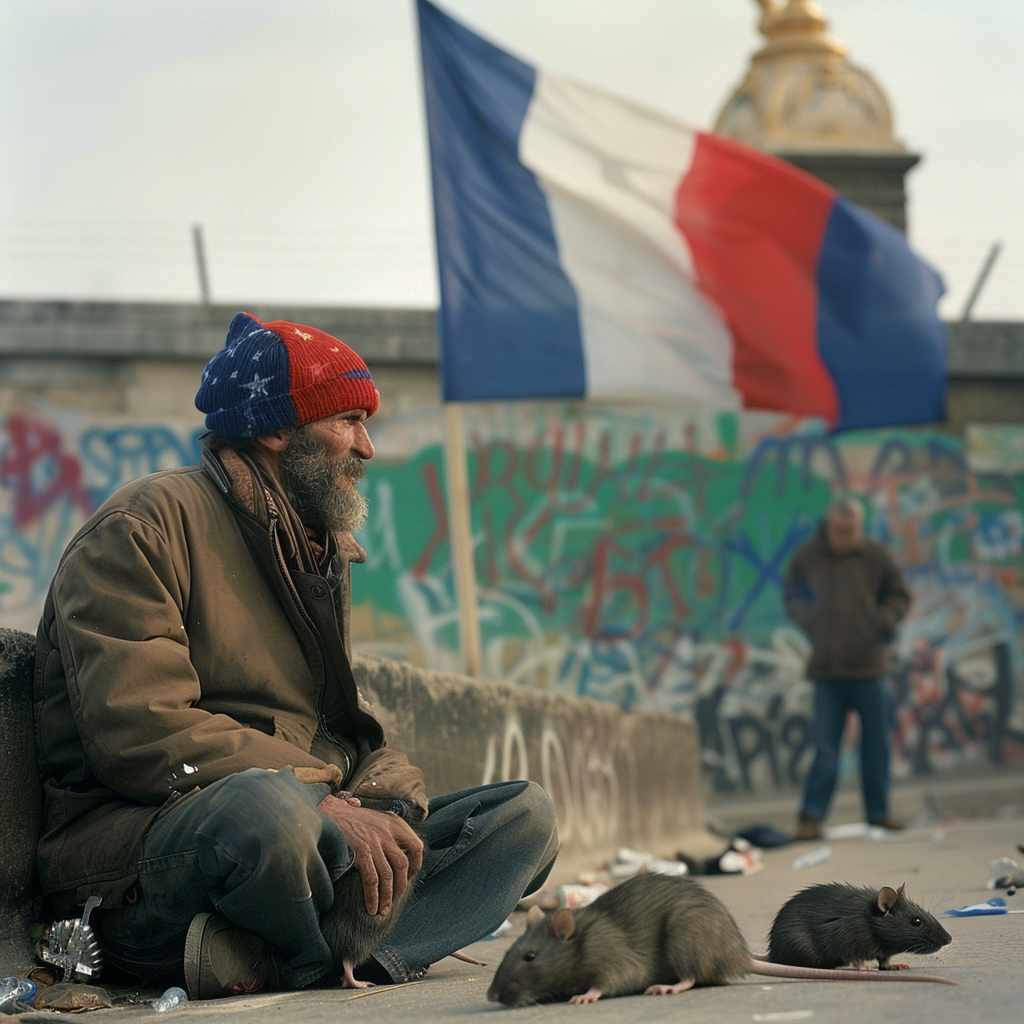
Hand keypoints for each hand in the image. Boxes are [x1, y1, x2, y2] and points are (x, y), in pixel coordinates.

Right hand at [318, 793, 423, 915]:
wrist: (328, 811)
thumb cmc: (351, 817)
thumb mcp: (376, 817)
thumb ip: (388, 831)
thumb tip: (396, 853)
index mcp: (394, 822)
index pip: (416, 846)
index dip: (415, 864)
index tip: (409, 877)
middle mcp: (387, 831)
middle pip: (402, 864)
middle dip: (400, 886)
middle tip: (395, 899)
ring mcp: (374, 841)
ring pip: (388, 874)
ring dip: (387, 896)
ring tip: (384, 909)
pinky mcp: (361, 850)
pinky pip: (371, 878)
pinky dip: (373, 896)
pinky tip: (371, 907)